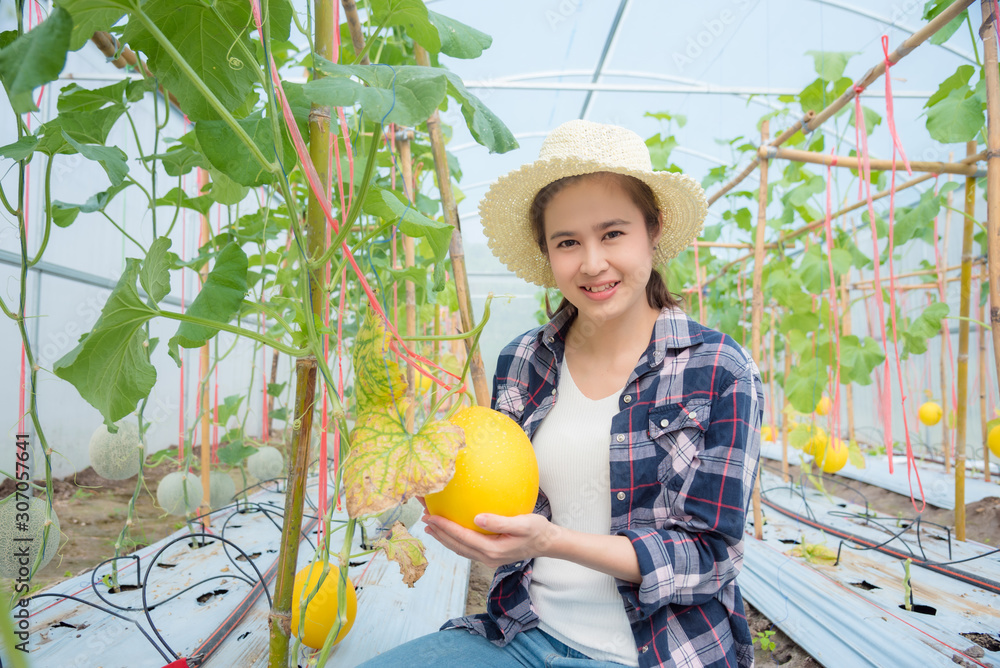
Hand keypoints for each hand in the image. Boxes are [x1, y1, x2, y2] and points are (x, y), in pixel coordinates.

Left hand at [421, 512, 559, 568]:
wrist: (548, 544)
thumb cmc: (538, 531)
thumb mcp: (523, 524)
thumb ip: (499, 522)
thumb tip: (477, 518)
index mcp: (492, 550)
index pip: (462, 537)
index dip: (445, 527)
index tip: (431, 516)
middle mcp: (487, 557)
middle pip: (456, 545)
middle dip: (438, 533)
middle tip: (424, 518)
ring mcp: (488, 558)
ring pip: (460, 548)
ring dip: (444, 537)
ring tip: (431, 525)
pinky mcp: (491, 555)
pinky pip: (467, 548)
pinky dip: (455, 539)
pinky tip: (451, 530)